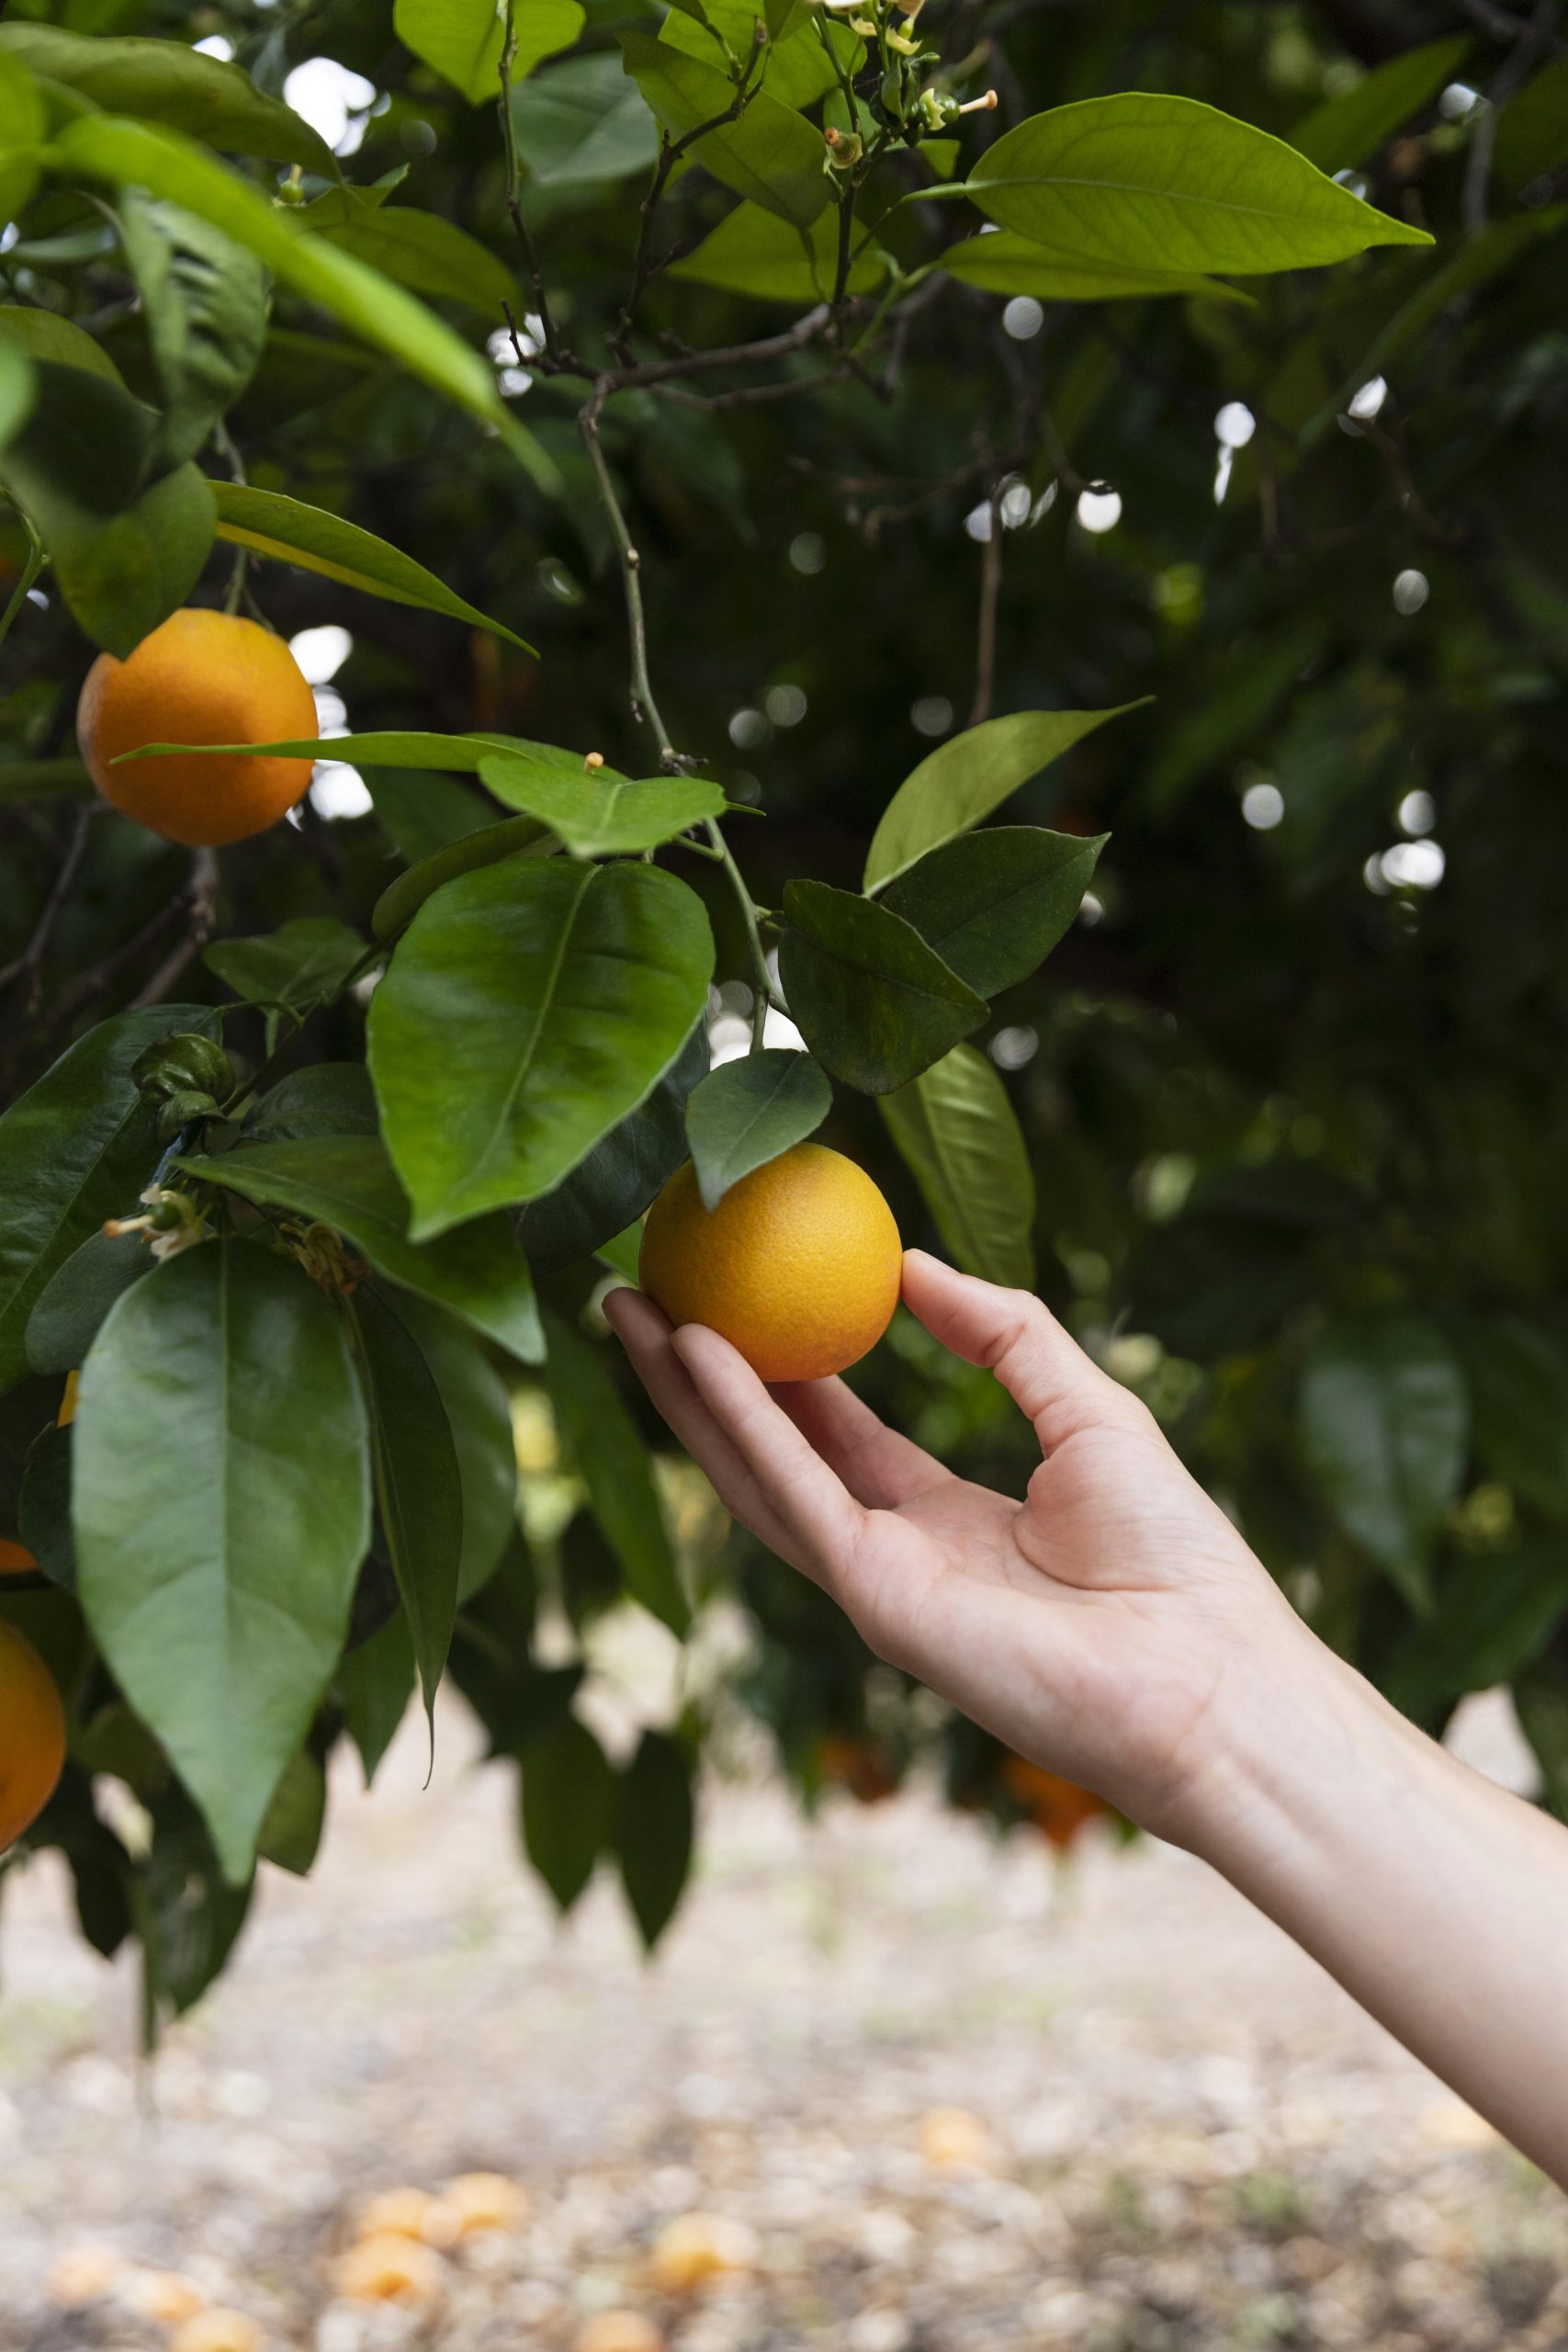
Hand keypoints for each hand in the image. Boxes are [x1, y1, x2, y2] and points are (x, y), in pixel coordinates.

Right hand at [604, 1250, 1316, 1849]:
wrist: (1209, 1674)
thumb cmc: (1175, 1555)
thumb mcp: (1089, 1407)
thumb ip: (1006, 1333)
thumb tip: (912, 1263)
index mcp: (945, 1520)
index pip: (835, 1434)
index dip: (776, 1366)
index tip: (729, 1294)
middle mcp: (892, 1553)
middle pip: (768, 1452)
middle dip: (695, 1376)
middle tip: (641, 1290)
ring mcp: (874, 1582)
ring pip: (753, 1474)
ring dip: (685, 1393)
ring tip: (632, 1308)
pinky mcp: (874, 1598)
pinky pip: (794, 1495)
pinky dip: (743, 1423)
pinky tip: (702, 1353)